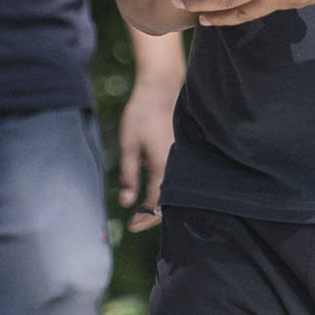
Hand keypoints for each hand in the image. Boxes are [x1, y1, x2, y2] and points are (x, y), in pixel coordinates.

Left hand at [115, 73, 177, 231]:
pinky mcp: (187, 153)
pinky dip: (170, 188)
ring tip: (146, 208)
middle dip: (154, 214)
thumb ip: (128, 175)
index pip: (156, 204)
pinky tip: (158, 189)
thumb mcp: (128, 145)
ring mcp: (186, 159)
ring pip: (177, 191)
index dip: (144, 218)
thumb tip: (127, 202)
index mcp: (164, 167)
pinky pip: (181, 178)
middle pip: (171, 202)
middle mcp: (180, 166)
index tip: (132, 226)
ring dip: (163, 202)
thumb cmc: (142, 115)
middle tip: (137, 220)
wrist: (162, 88)